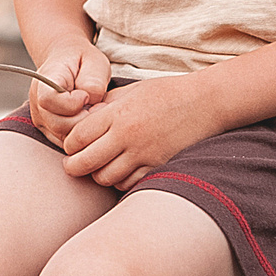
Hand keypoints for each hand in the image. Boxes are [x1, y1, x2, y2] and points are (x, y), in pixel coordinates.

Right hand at [28, 41, 109, 140]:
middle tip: (98, 107)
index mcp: (44, 81)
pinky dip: (80, 136)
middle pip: (58, 125)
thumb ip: (93, 82)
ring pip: (63, 138)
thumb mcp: (94, 63)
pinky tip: (87, 120)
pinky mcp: (48, 131)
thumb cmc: (81, 62)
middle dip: (84, 120)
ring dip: (84, 129)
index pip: (48, 100)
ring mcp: (41, 120)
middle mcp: (36, 103)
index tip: (85, 95)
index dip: (71, 103)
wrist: (66, 63)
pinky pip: (65, 143)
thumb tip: (90, 101)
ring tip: (93, 112)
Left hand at [59, 74, 224, 187]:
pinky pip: (129, 184)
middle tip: (76, 164)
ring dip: (99, 174)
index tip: (73, 145)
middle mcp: (127, 135)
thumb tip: (81, 119)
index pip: (76, 137)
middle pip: (84, 163)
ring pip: (105, 178)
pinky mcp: (158, 166)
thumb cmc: (167, 93)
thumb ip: (105, 106)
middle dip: (74, 166)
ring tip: (103, 166)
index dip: (69, 145)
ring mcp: (144, 153)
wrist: (206, 102)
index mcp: (117, 114)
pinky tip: (124, 171)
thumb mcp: (131, 91)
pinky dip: (121, 181)